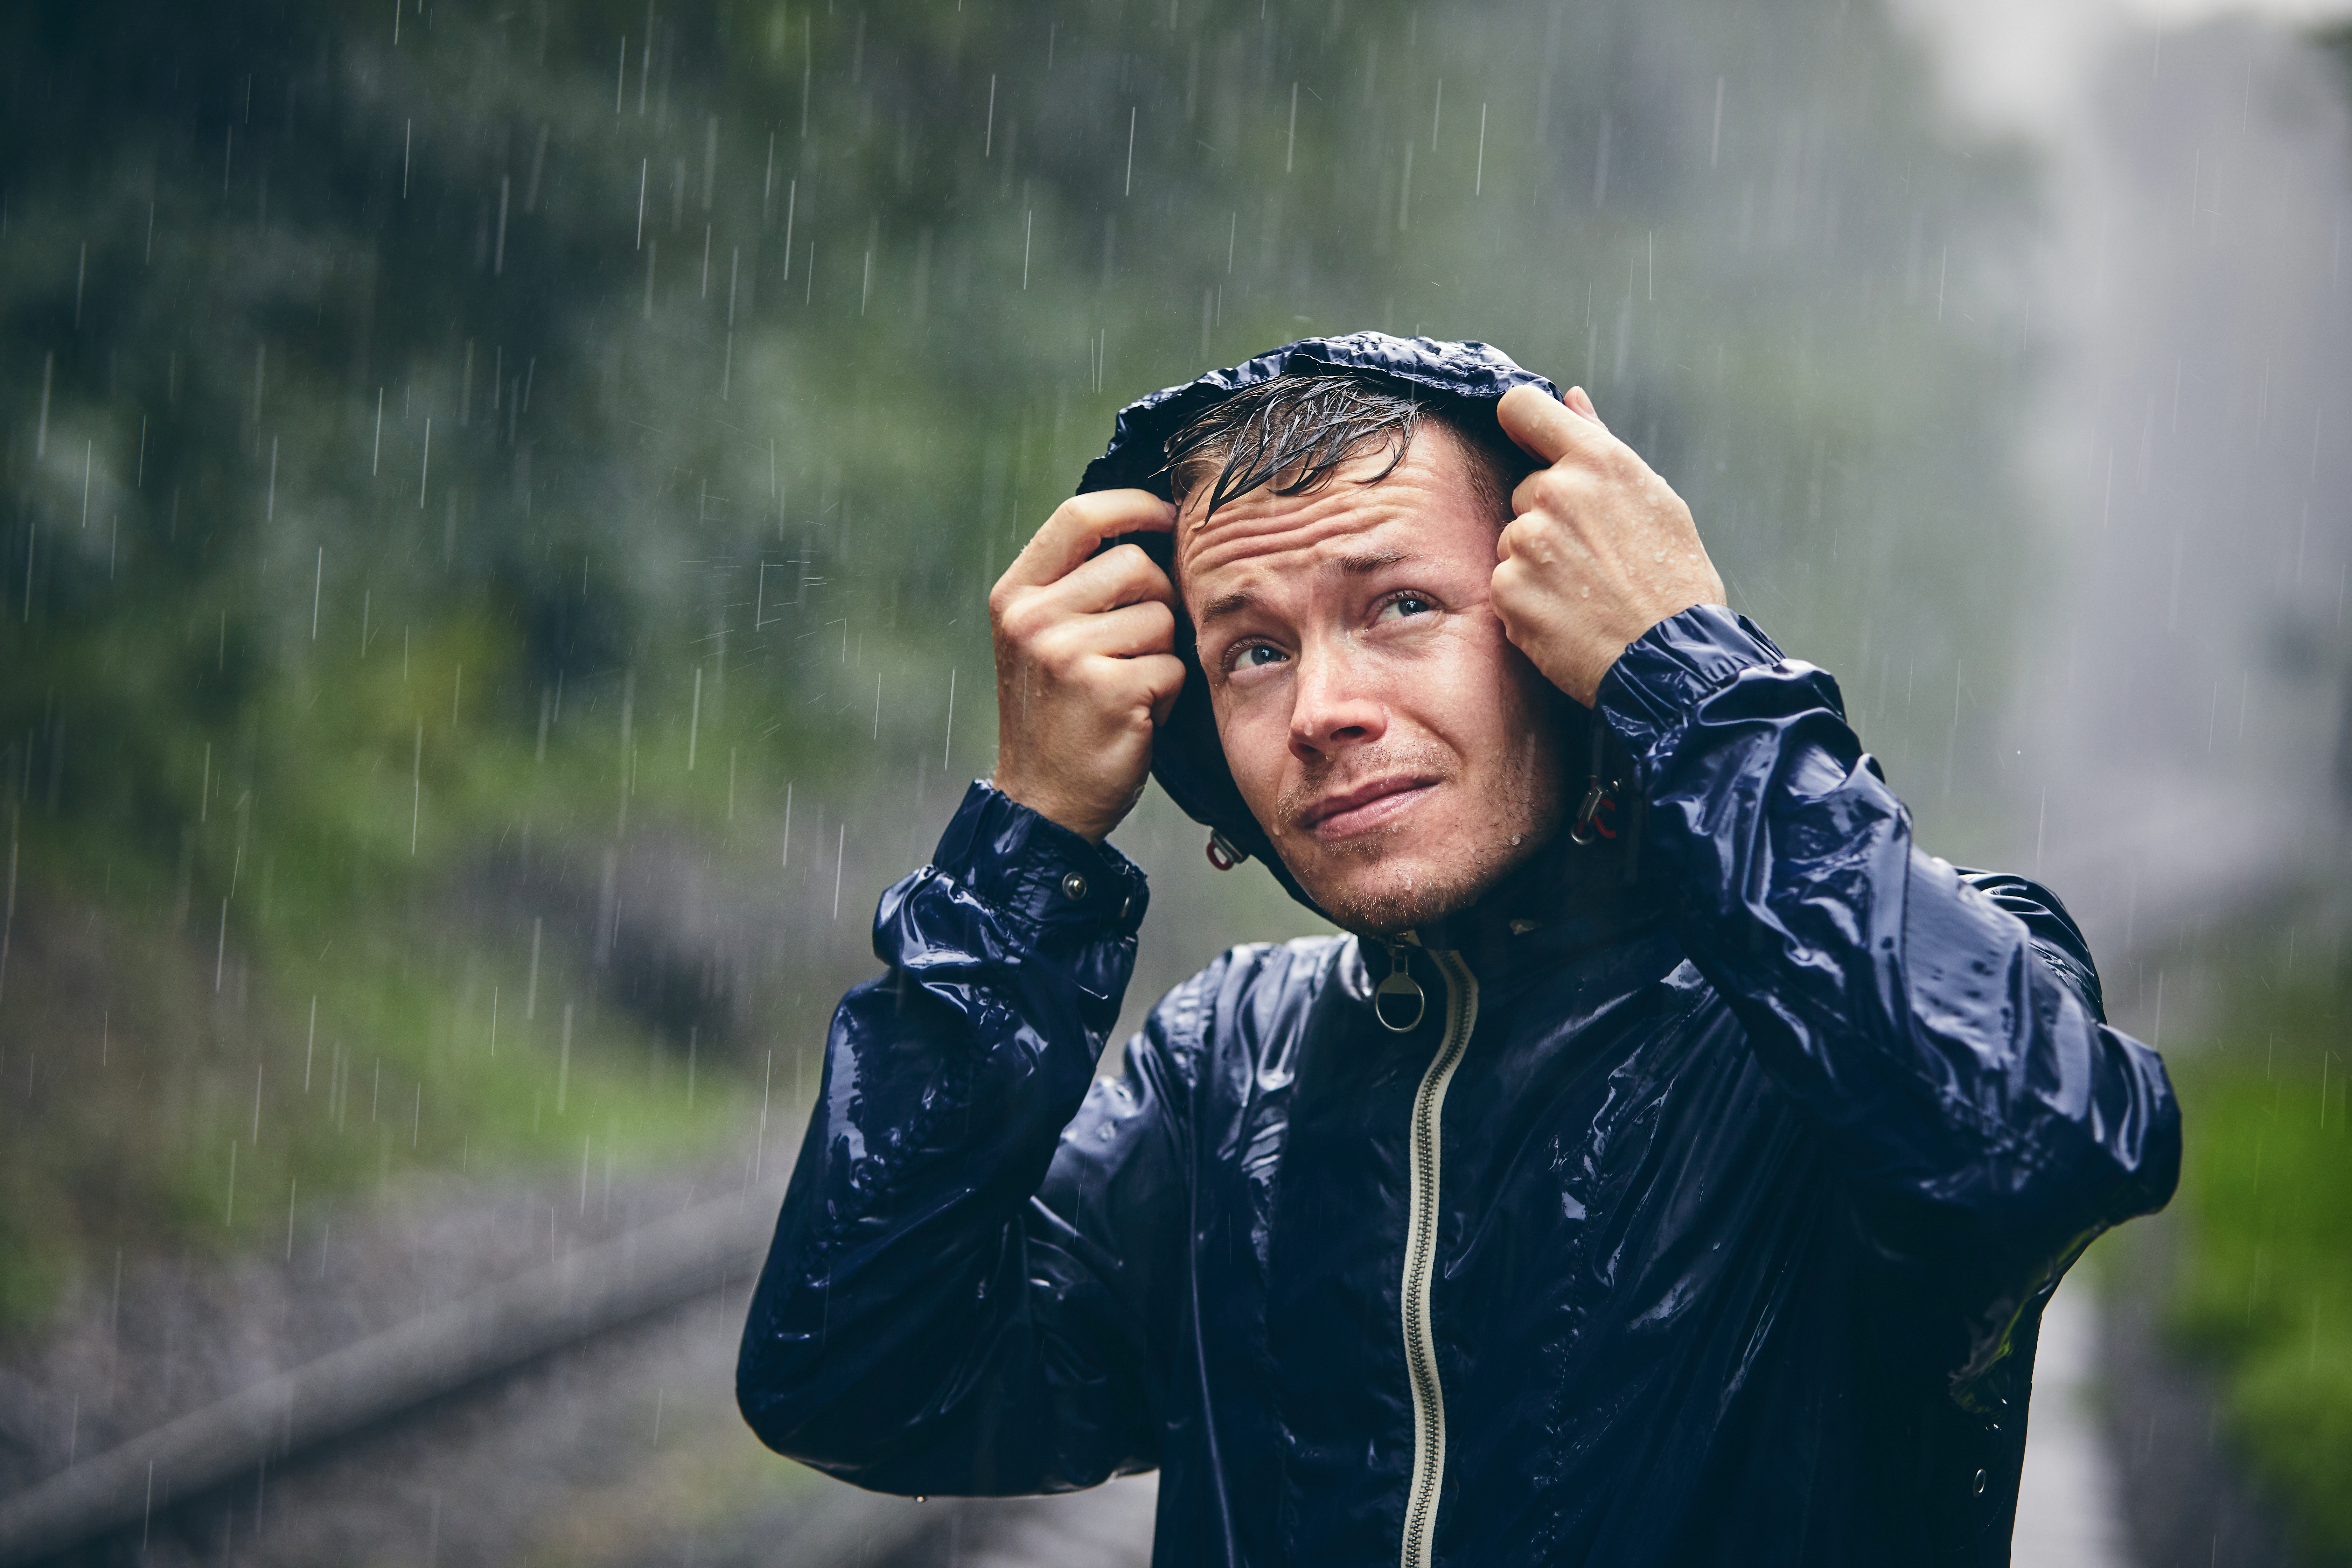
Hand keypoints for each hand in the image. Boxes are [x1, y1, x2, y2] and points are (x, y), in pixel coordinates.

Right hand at [988, 490, 1185, 842]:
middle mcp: (1033, 618)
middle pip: (1135, 564)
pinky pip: (1174, 667)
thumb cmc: (1058, 716)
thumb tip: (1151, 526)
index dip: (1133, 506)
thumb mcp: (1044, 639)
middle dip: (1156, 601)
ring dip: (1162, 653)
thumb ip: (1078, 585)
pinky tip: (1137, 716)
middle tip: (1137, 648)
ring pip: (1162, 616)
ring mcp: (1067, 653)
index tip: (1167, 517)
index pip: (1079, 514)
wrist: (1043, 803)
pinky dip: (1168, 695)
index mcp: (1015, 595)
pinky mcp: (1108, 690)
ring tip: (1130, 687)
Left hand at [1490, 385, 1725, 705]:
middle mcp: (1555, 494)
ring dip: (1538, 563)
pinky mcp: (1508, 590)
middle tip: (1594, 557)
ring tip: (1584, 592)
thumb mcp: (1653, 498)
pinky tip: (1567, 616)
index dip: (1521, 422)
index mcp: (1597, 461)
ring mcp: (1527, 543)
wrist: (1671, 658)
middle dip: (1549, 518)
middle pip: (1525, 491)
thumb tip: (1571, 399)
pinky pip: (1506, 585)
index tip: (1528, 440)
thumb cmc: (1673, 580)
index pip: (1523, 408)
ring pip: (1515, 541)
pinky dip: (1529, 602)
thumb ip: (1600, 444)